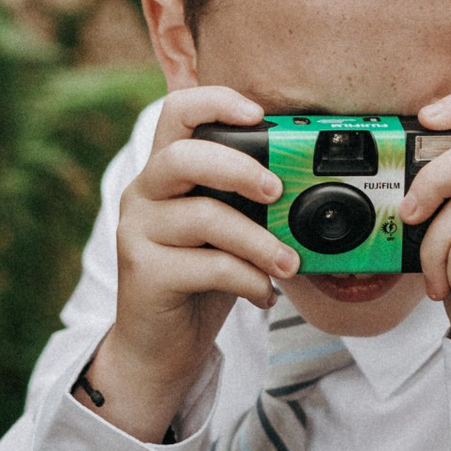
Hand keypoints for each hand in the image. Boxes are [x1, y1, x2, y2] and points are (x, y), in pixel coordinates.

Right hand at [86, 89, 290, 440]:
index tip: (259, 115)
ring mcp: (137, 232)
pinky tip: (263, 293)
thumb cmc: (199, 280)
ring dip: (259, 240)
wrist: (159, 348)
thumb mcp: (227, 232)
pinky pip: (207, 266)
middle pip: (183, 157)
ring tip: (289, 264)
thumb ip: (248, 204)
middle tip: (278, 190)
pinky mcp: (143, 273)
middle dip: (240, 168)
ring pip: (204, 217)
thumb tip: (312, 187)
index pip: (176, 112)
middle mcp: (143, 194)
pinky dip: (248, 279)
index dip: (215, 102)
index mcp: (165, 172)